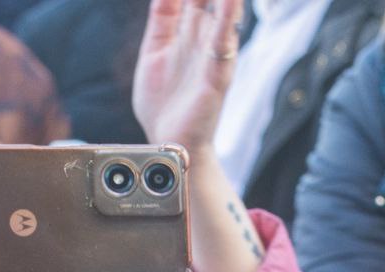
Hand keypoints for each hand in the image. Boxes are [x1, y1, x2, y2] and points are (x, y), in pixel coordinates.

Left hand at [133, 0, 242, 152]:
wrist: (169, 144)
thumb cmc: (164, 105)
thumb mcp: (155, 51)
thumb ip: (162, 20)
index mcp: (187, 30)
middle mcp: (203, 36)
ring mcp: (212, 53)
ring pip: (223, 9)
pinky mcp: (217, 73)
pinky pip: (224, 39)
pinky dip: (227, 15)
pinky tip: (229, 1)